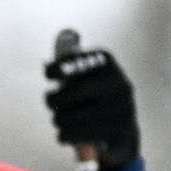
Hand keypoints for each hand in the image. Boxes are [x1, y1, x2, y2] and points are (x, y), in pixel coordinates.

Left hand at [43, 48, 139, 170]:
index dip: (63, 65)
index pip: (86, 60)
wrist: (122, 137)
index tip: (48, 73)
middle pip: (79, 91)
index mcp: (111, 67)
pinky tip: (64, 134)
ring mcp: (122, 111)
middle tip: (49, 101)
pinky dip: (64, 135)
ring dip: (58, 119)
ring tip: (57, 119)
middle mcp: (121, 85)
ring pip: (75, 116)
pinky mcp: (118, 133)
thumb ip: (73, 58)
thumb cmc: (94, 101)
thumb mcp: (87, 77)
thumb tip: (67, 34)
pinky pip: (79, 134)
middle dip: (55, 98)